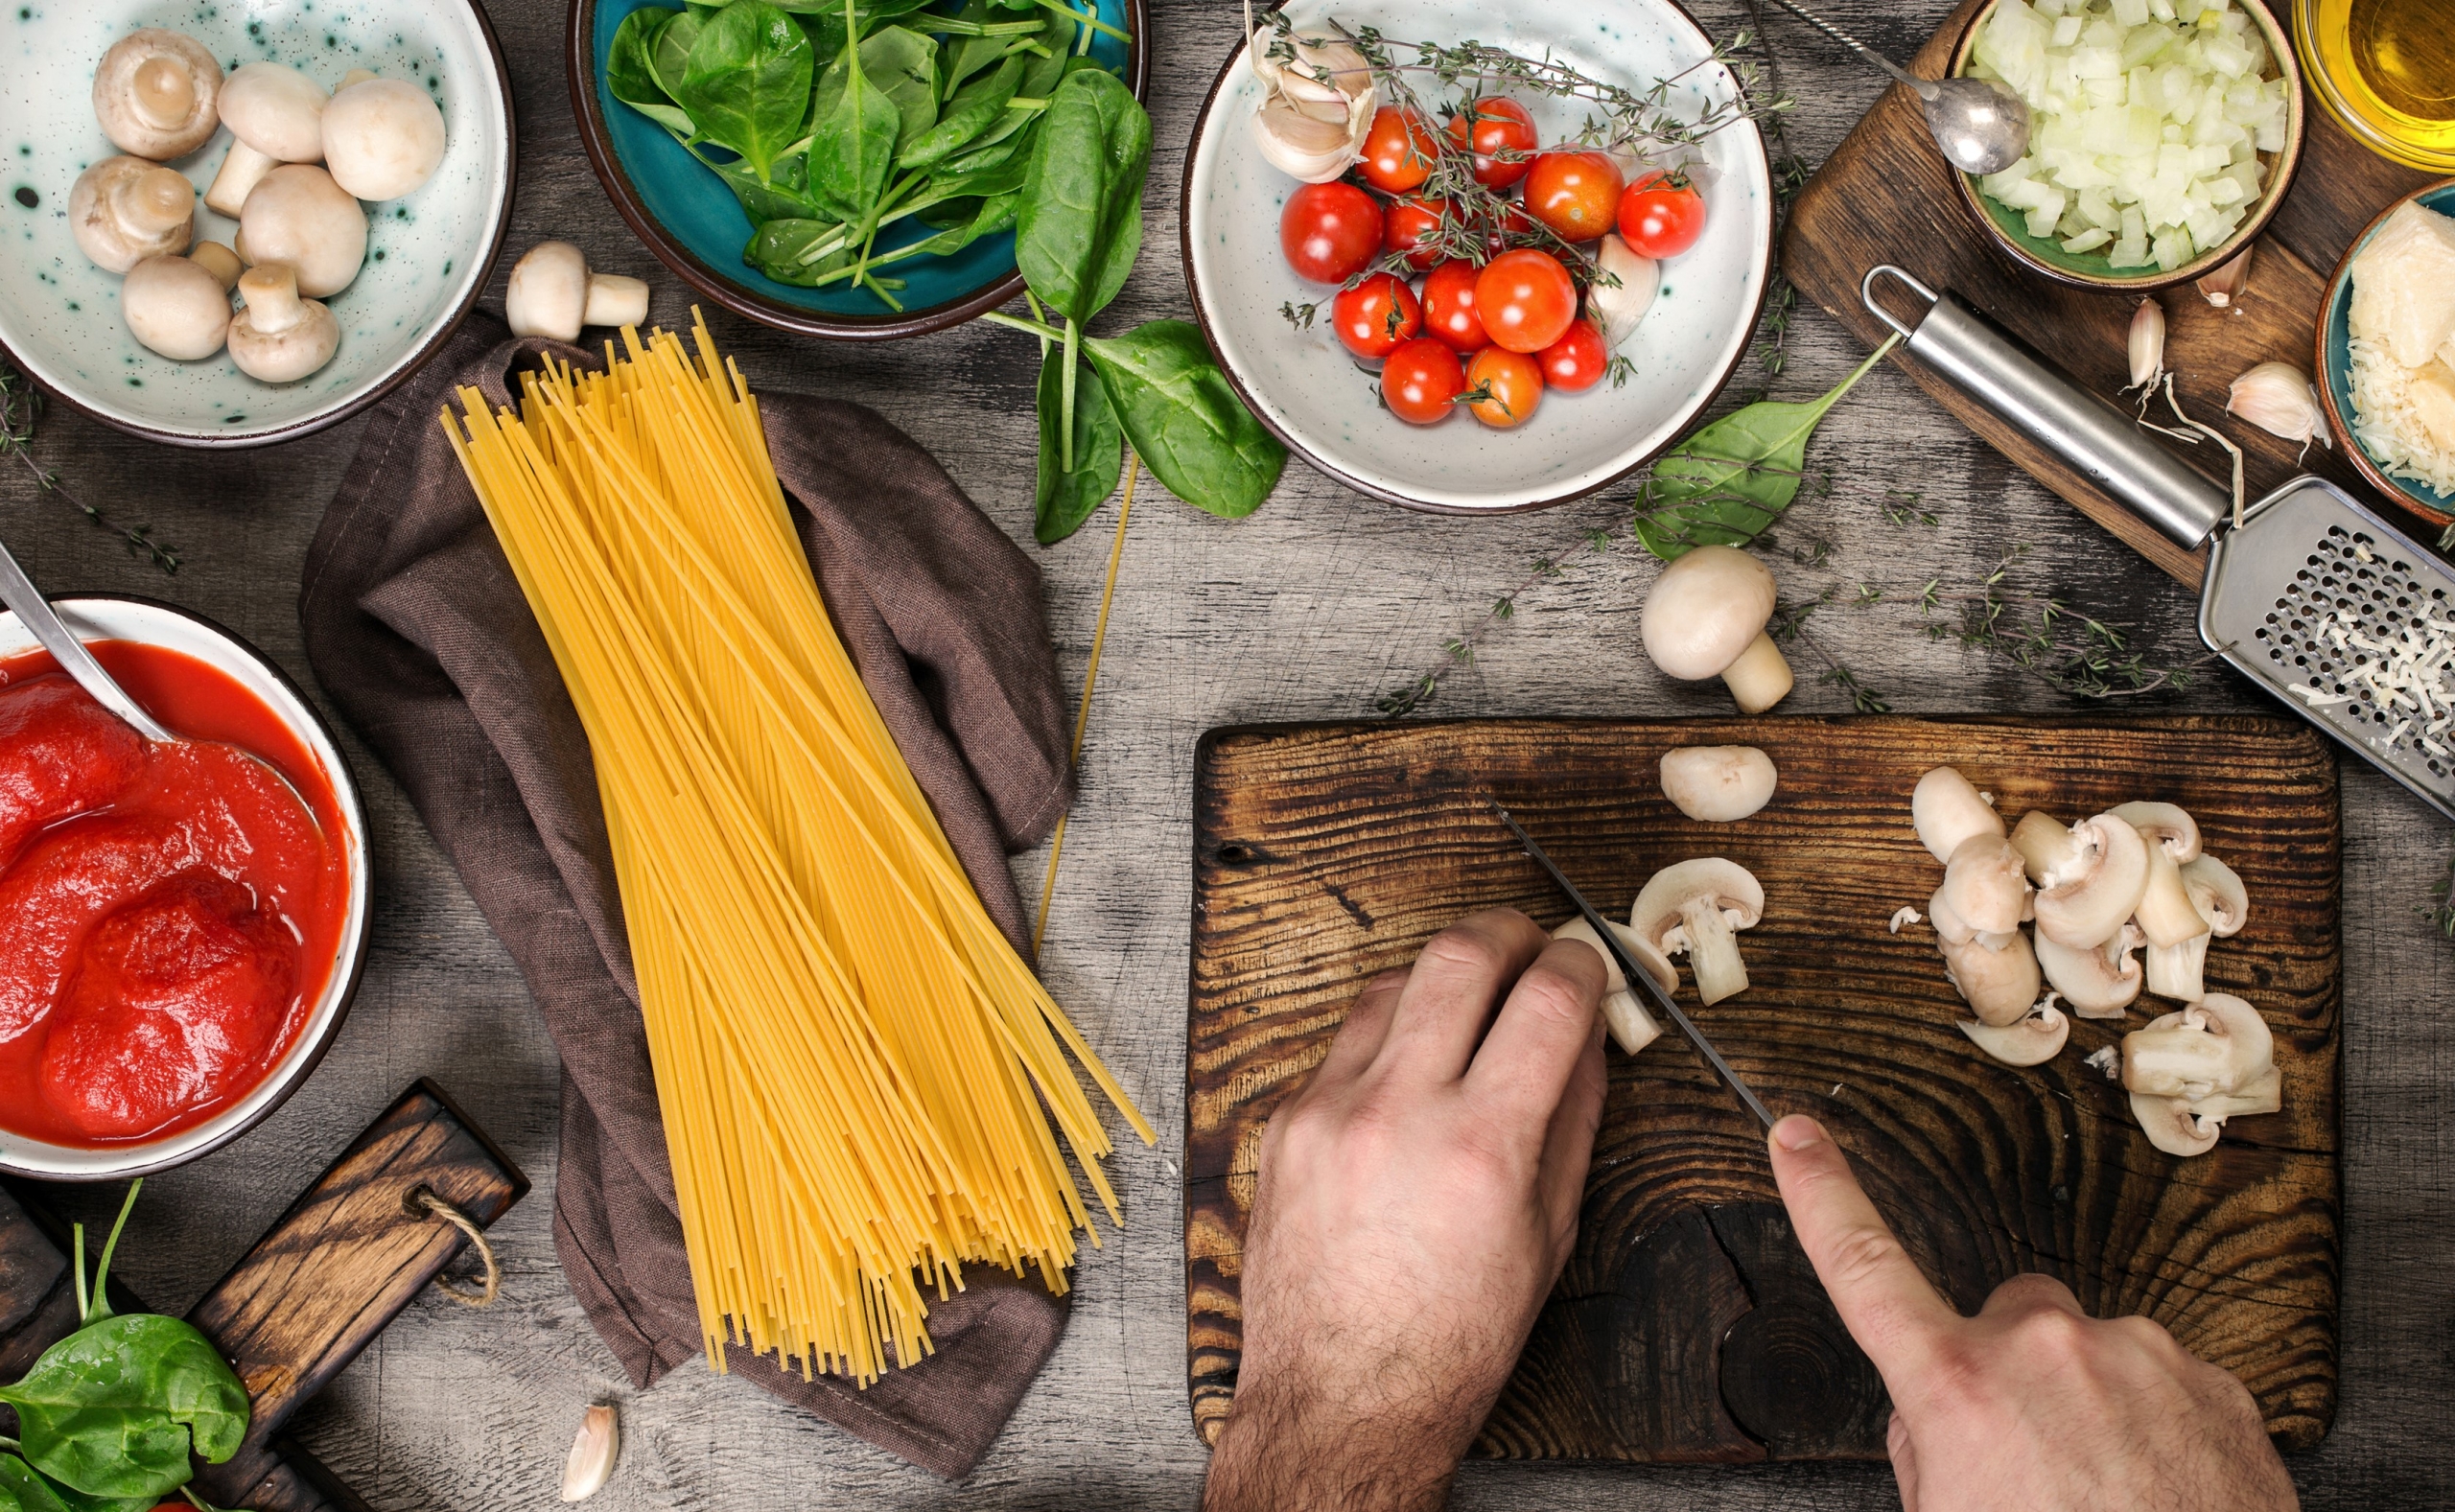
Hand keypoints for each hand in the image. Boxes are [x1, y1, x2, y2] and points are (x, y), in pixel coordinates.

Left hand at [1202, 909, 1608, 1511]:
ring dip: (1443, 976)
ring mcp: (1330, 1110)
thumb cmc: (1453, 1335)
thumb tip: (1586, 1032)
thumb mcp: (1548, 1233)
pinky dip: (1390, 1036)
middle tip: (1528, 944)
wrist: (1342, 1393)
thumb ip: (1571, 1118)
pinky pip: (1345, 1041)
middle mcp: (1398, 1113)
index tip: (1587, 962)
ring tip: (1471, 1004)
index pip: (1548, 998)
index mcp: (1482, 1149)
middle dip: (1508, 931)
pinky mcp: (1286, 1120)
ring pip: (1393, 981)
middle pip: (1459, 953)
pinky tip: (1412, 1068)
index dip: (1580, 961)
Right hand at [1767, 1114, 2297, 1511]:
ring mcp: (2141, 1358)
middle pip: (2007, 1314)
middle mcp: (2048, 1351)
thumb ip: (1926, 1448)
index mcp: (1960, 1389)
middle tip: (2025, 1460)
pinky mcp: (2215, 1384)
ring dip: (2087, 1403)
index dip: (1821, 1194)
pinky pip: (2163, 1382)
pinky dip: (2155, 1427)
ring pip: (2090, 1351)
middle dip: (2006, 1367)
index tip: (1796, 1136)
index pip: (1864, 1267)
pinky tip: (2154, 1490)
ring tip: (2103, 1493)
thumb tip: (1937, 1410)